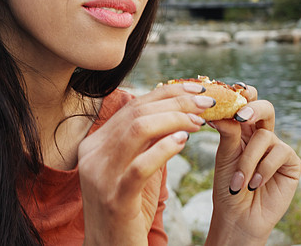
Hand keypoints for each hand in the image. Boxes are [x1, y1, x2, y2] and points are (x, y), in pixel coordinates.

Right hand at [78, 83, 212, 244]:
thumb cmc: (127, 211)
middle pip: (137, 113)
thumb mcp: (133, 169)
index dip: (167, 93)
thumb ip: (146, 142)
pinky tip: (183, 142)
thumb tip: (176, 110)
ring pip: (137, 131)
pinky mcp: (115, 200)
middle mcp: (92, 156)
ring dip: (175, 119)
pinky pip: (139, 166)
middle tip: (208, 103)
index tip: (197, 89)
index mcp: (95, 144)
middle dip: (177, 102)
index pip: (133, 106)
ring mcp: (101, 177)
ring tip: (200, 121)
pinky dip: (163, 149)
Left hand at [205, 84, 300, 245]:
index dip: (243, 94)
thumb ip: (229, 131)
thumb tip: (226, 110)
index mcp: (244, 128)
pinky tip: (255, 184)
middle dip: (254, 109)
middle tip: (241, 117)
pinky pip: (278, 153)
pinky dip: (262, 170)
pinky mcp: (290, 161)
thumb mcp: (225, 155)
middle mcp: (262, 134)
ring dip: (248, 161)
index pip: (246, 102)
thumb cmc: (228, 185)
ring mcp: (277, 147)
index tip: (233, 91)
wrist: (238, 216)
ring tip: (238, 183)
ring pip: (265, 137)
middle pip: (265, 108)